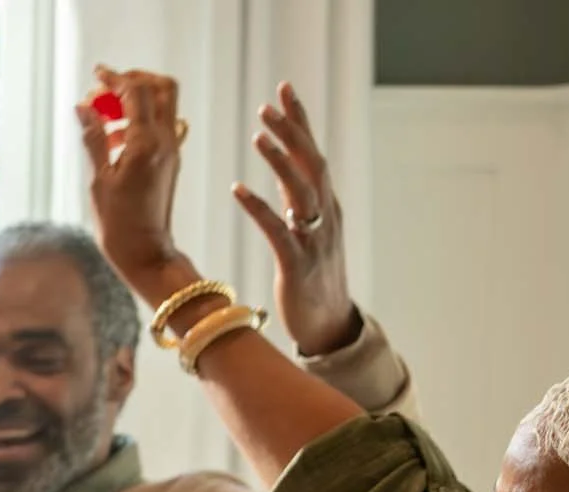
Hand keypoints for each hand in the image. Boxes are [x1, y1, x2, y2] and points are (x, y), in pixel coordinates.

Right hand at [77, 67, 187, 303]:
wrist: (147, 255)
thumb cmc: (120, 224)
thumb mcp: (99, 179)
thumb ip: (94, 138)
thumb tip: (84, 107)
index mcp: (146, 144)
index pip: (136, 91)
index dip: (114, 78)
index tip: (96, 76)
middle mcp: (165, 142)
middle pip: (161, 87)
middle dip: (133, 82)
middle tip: (106, 93)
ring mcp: (172, 151)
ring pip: (163, 105)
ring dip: (135, 102)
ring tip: (104, 121)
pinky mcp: (170, 162)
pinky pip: (160, 127)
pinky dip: (139, 121)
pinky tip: (114, 141)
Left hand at [233, 84, 359, 356]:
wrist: (329, 325)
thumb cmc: (315, 278)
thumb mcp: (310, 230)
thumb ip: (299, 198)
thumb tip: (285, 166)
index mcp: (326, 206)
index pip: (314, 153)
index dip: (300, 121)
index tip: (284, 89)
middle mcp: (324, 217)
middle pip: (310, 164)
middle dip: (291, 132)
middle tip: (268, 105)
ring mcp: (314, 240)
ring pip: (300, 192)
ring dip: (279, 162)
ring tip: (258, 136)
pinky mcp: (298, 266)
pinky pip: (278, 231)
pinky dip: (259, 208)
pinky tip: (238, 189)